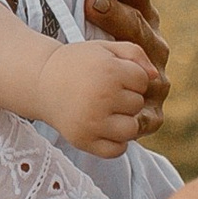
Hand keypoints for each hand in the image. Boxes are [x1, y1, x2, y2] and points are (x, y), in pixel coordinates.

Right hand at [38, 38, 162, 160]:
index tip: (112, 75)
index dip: (131, 77)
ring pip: (131, 129)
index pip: (143, 81)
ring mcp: (92, 122)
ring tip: (108, 112)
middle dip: (125, 97)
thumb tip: (156, 78)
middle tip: (103, 92)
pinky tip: (104, 129)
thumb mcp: (105, 48)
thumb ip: (135, 54)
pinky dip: (115, 143)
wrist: (41, 81)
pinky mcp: (83, 141)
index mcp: (109, 71)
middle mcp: (101, 97)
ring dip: (124, 121)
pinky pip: (116, 150)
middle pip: (137, 104)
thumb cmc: (78, 63)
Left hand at [84, 0, 168, 134]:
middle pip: (139, 31)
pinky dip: (134, 116)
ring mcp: (157, 83)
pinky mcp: (152, 115)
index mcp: (146, 24)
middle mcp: (156, 51)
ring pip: (144, 74)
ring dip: (127, 66)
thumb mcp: (108, 24)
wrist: (121, 102)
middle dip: (117, 15)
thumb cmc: (107, 55)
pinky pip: (143, 116)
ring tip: (105, 60)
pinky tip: (122, 110)